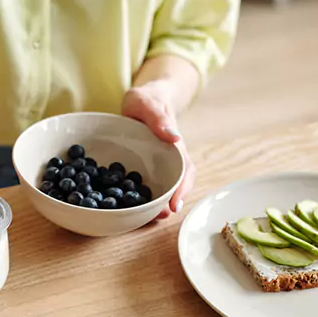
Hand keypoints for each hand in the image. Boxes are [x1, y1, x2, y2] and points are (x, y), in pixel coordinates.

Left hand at [122, 80, 196, 219]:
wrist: (144, 98)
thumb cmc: (147, 99)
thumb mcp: (146, 101)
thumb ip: (157, 116)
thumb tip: (173, 137)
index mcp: (173, 145)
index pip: (184, 170)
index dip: (182, 189)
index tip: (175, 204)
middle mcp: (169, 158)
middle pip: (176, 185)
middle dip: (169, 203)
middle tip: (160, 217)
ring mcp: (157, 164)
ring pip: (162, 188)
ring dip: (157, 204)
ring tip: (149, 218)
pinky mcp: (144, 168)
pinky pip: (145, 185)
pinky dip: (141, 198)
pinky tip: (133, 207)